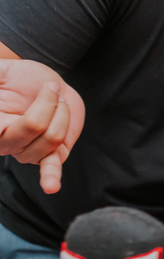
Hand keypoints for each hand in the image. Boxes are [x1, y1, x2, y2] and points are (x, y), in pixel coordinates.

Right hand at [0, 60, 85, 193]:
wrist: (50, 84)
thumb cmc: (21, 77)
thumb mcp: (3, 71)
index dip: (20, 121)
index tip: (13, 115)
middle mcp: (6, 141)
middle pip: (32, 127)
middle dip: (47, 103)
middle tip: (49, 88)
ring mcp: (27, 150)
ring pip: (51, 137)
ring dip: (62, 113)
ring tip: (59, 101)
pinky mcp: (52, 154)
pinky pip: (49, 167)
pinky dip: (50, 178)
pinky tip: (51, 187)